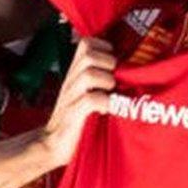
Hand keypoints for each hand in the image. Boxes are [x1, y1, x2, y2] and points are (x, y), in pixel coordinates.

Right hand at [42, 36, 116, 165]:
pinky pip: (90, 100)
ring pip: (88, 73)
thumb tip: (133, 72)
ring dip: (106, 81)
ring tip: (111, 93)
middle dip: (107, 62)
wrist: (54, 144)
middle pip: (88, 53)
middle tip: (114, 79)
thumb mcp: (88, 93)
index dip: (104, 47)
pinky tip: (108, 109)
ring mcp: (71, 96)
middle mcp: (72, 79)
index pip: (87, 43)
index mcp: (76, 72)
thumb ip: (102, 80)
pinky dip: (104, 102)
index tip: (114, 62)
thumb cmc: (79, 118)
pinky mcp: (73, 114)